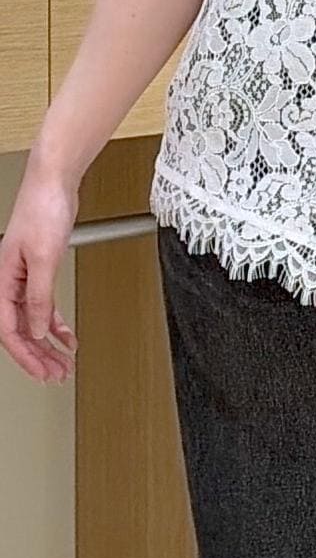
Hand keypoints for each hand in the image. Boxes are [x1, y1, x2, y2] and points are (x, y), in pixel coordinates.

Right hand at [0, 159, 79, 382]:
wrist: (54, 182)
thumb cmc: (42, 208)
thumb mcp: (44, 257)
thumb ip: (39, 296)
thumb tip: (39, 329)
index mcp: (2, 281)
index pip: (9, 329)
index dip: (26, 355)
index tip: (42, 372)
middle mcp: (9, 282)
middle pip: (20, 329)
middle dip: (38, 355)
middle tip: (56, 374)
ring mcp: (24, 276)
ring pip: (33, 319)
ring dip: (49, 342)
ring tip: (64, 362)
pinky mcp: (39, 269)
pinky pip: (44, 304)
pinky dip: (57, 321)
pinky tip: (68, 334)